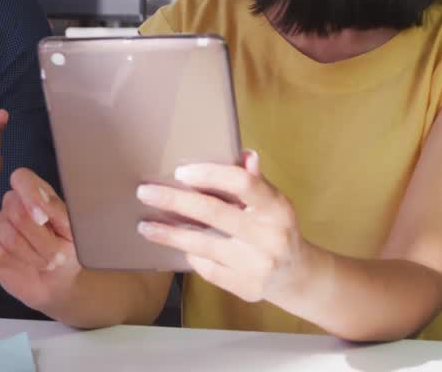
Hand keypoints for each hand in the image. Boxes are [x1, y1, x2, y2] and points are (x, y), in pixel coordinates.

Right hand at [0, 168, 79, 313]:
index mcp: (35, 194)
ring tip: (45, 261)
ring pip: (8, 235)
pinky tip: (26, 264)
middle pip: (16, 211)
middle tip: (56, 255)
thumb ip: (56, 210)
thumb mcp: (72, 232)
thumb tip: (38, 199)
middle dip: (42, 240)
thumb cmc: (67, 253)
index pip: (22, 178)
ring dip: (33, 254)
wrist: (57, 284)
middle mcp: (13, 205)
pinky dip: (18, 262)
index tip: (42, 218)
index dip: (29, 194)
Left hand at [136, 150, 307, 302]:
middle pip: (214, 213)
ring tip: (145, 226)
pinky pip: (207, 269)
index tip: (181, 172)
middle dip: (175, 201)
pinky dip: (191, 255)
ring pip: (203, 245)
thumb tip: (245, 154)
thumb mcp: (273, 203)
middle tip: (144, 192)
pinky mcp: (246, 288)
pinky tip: (177, 246)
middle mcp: (270, 236)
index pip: (242, 183)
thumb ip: (255, 181)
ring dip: (169, 234)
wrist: (297, 276)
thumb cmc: (276, 228)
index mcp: (277, 208)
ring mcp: (258, 265)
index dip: (210, 174)